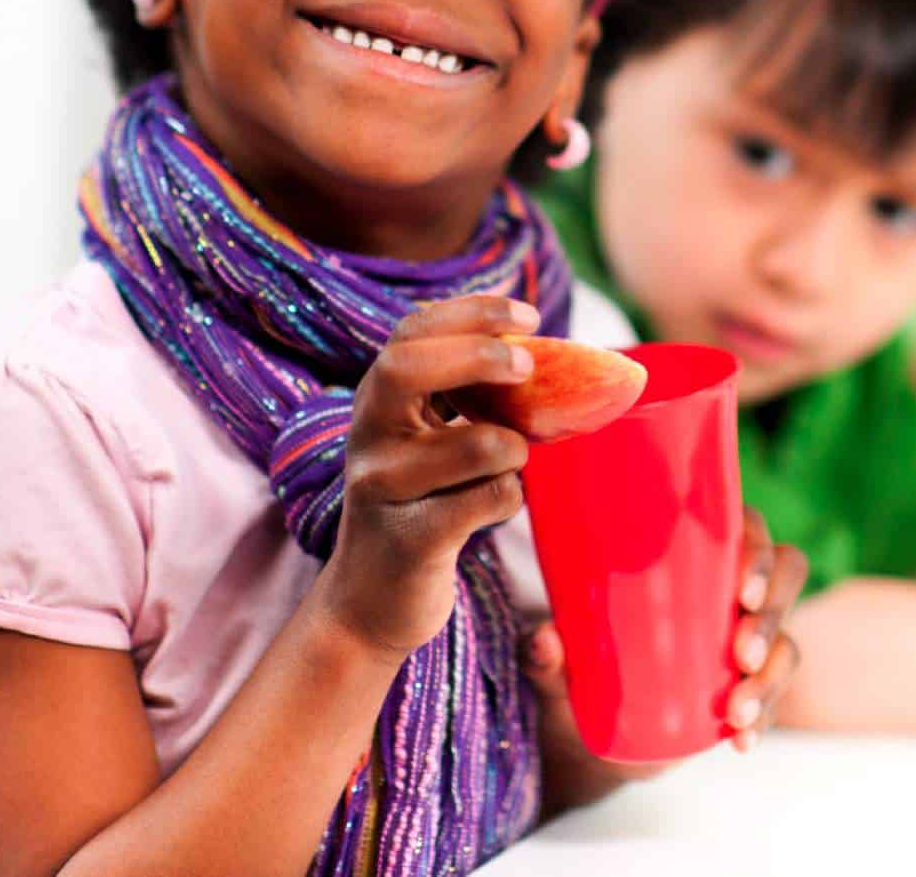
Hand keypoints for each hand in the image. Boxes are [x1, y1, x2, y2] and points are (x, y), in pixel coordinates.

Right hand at [309, 295, 537, 658]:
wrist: (372, 601)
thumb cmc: (421, 505)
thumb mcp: (428, 441)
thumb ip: (466, 399)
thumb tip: (547, 354)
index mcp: (378, 400)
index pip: (411, 332)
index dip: (471, 314)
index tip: (527, 317)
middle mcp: (369, 436)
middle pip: (405, 368)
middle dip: (477, 356)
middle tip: (527, 366)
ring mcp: (383, 488)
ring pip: (470, 445)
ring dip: (513, 446)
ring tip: (515, 460)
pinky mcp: (411, 539)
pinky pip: (484, 501)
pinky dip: (510, 497)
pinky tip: (499, 504)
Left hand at [525, 507, 807, 812]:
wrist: (588, 731)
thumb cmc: (579, 665)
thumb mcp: (559, 661)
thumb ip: (548, 652)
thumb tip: (544, 639)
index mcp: (694, 552)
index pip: (745, 529)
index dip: (758, 551)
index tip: (743, 591)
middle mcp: (729, 588)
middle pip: (786, 576)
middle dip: (773, 615)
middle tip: (742, 652)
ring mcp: (746, 637)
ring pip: (787, 641)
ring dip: (771, 676)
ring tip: (737, 711)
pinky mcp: (748, 685)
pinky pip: (775, 695)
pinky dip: (764, 717)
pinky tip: (742, 741)